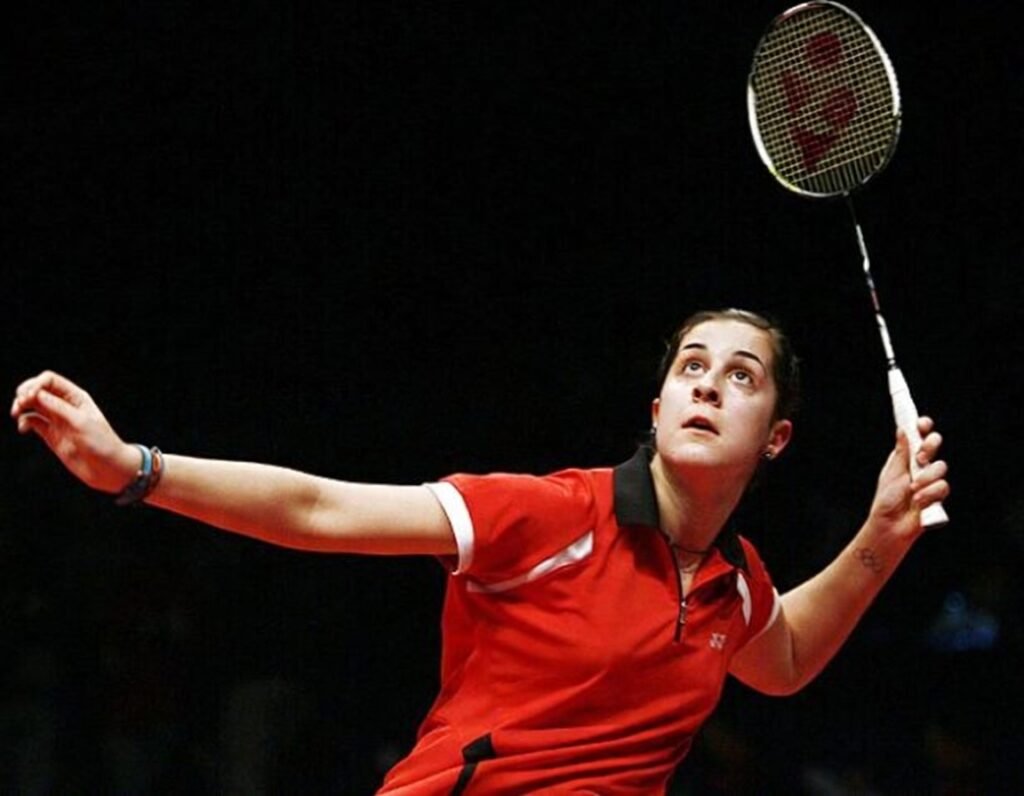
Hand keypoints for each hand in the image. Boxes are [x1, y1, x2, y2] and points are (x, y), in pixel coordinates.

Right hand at [11, 371, 139, 493]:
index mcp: (76, 397)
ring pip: (32, 405)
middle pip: (38, 389)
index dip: (36, 384)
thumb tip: (35, 394)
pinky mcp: (51, 434)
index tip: (29, 397)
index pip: (50, 380)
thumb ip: (58, 408)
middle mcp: (65, 405)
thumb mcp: (80, 422)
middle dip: (24, 393)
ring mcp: (57, 420)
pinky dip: (24, 421)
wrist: (107, 468)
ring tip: (17, 414)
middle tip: (20, 404)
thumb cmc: (101, 443)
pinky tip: (23, 428)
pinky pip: (32, 421)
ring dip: (21, 406)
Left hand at [868, 416, 949, 536]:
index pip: (919, 437)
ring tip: (912, 490)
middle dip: (930, 447)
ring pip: (941, 466)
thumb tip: (902, 430)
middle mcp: (921, 466)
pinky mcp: (939, 495)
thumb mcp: (892, 473)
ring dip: (925, 478)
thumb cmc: (887, 500)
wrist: (891, 525)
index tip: (922, 424)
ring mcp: (931, 480)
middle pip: (935, 444)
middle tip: (919, 458)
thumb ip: (900, 452)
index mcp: (907, 458)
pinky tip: (919, 501)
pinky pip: (942, 487)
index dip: (923, 428)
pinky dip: (929, 494)